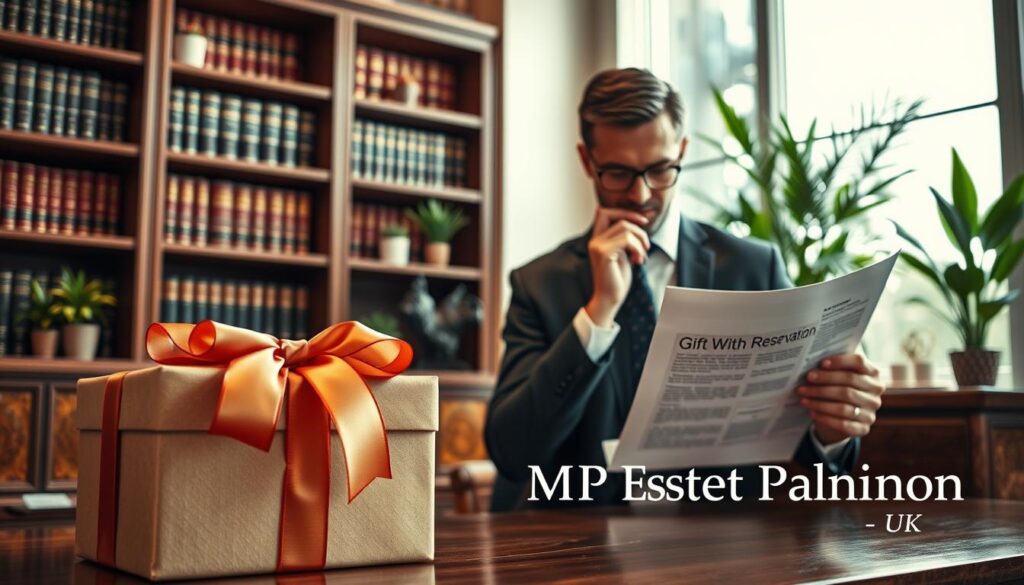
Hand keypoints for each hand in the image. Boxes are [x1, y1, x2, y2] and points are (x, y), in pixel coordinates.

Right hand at [585, 207, 649, 326]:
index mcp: (597, 239)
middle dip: (638, 227)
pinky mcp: (604, 254)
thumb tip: (637, 221)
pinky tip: (637, 261)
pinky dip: (638, 249)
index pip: (604, 212)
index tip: (643, 222)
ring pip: (625, 228)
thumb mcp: (621, 253)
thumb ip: (623, 238)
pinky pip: (627, 240)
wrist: (609, 299)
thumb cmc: (617, 278)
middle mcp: (594, 240)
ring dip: (640, 241)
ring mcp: (597, 246)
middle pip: (618, 218)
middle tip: (646, 244)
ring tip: (641, 257)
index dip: (625, 212)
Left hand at [797, 353, 884, 444]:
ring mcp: (871, 412)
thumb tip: (811, 361)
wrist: (841, 416)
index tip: (821, 363)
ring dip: (819, 401)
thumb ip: (832, 367)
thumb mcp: (838, 375)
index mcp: (873, 374)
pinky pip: (843, 424)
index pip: (859, 362)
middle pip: (850, 382)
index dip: (840, 361)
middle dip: (825, 380)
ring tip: (803, 398)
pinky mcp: (863, 428)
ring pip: (844, 405)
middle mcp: (875, 393)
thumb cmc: (837, 388)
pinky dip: (825, 418)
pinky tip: (812, 412)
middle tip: (806, 379)